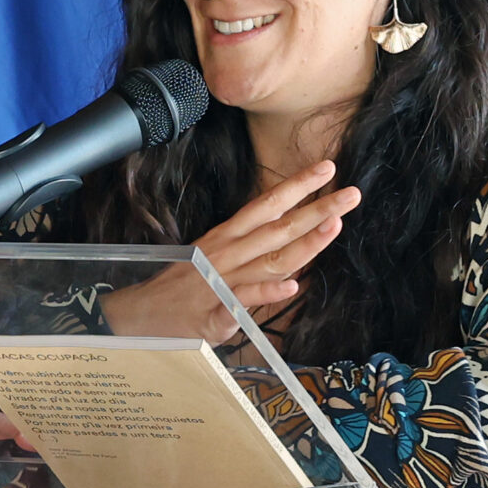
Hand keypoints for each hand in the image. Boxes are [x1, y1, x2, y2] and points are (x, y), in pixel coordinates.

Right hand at [99, 161, 358, 343]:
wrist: (136, 317)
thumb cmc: (179, 289)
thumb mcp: (213, 261)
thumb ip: (250, 255)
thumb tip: (291, 249)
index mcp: (226, 238)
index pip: (266, 206)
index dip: (297, 187)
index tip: (327, 169)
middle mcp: (226, 253)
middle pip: (277, 228)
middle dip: (316, 210)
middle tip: (350, 195)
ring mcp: (220, 281)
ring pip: (269, 261)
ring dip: (304, 244)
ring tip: (334, 227)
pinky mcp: (214, 313)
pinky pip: (243, 302)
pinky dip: (267, 294)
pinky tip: (291, 288)